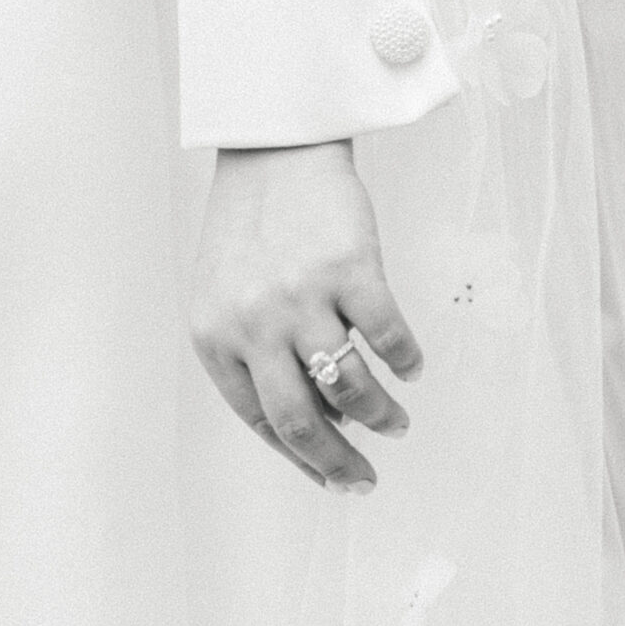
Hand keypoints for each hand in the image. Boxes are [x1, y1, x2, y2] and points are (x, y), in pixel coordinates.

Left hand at [189, 139, 421, 494]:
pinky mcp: (349, 268)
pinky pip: (387, 338)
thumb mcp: (225, 295)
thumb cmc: (251, 226)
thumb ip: (251, 355)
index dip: (301, 458)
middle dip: (340, 464)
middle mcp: (252, 323)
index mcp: (215, 335)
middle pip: (302, 422)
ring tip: (395, 420)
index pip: (260, 421)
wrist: (273, 146)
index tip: (333, 479)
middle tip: (366, 479)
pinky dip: (405, 362)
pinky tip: (409, 367)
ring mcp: (301, 296)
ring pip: (350, 389)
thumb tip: (316, 425)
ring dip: (380, 416)